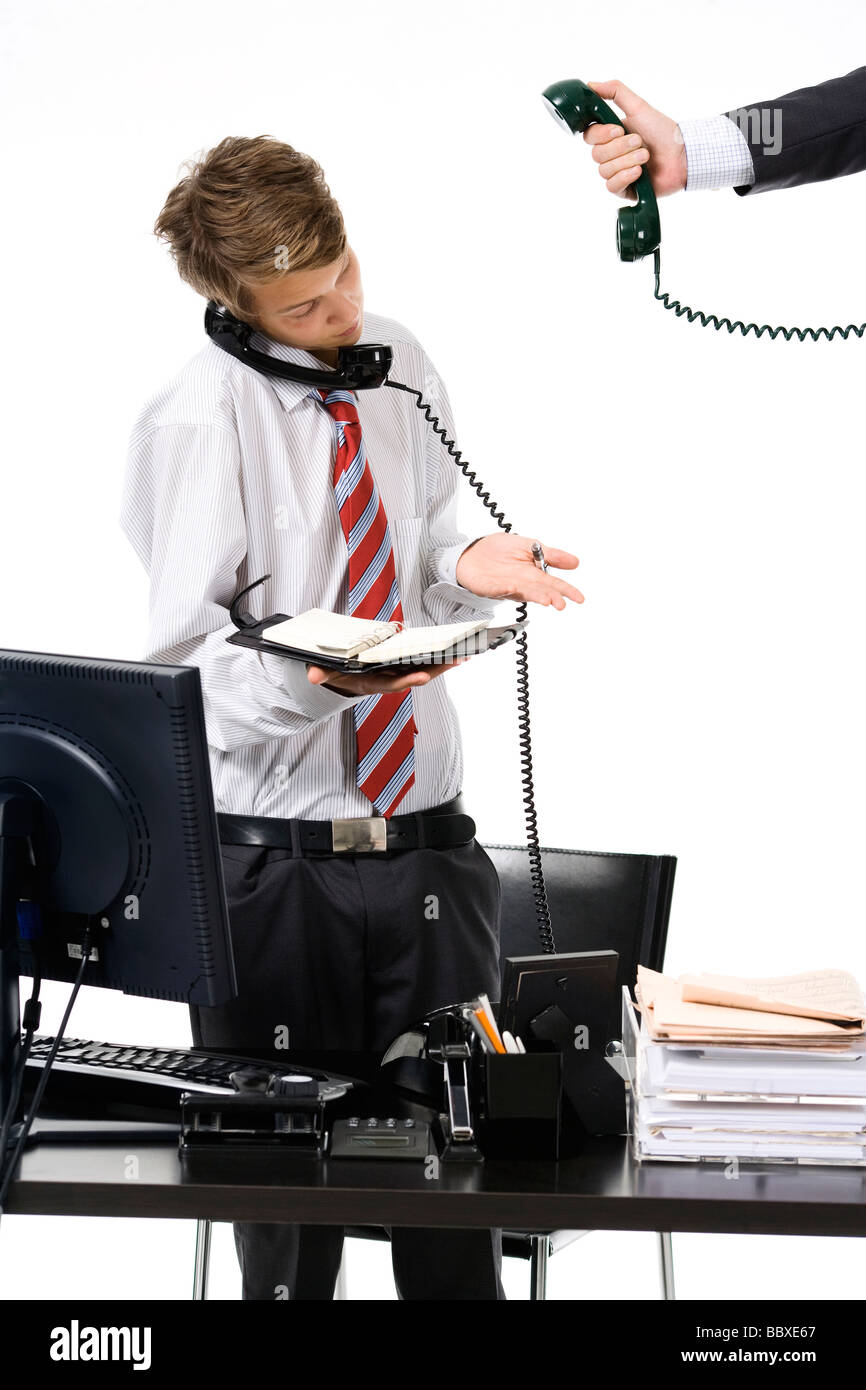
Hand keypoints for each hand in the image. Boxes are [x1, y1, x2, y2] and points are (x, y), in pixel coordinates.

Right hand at [307, 660, 464, 696]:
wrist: (341, 677)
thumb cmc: (335, 673)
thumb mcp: (325, 672)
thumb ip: (321, 673)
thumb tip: (313, 676)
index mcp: (371, 683)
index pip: (392, 684)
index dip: (407, 680)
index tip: (423, 676)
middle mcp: (387, 680)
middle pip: (415, 676)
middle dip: (436, 670)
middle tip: (456, 660)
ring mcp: (396, 673)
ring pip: (423, 669)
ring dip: (442, 664)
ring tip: (463, 654)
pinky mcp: (401, 665)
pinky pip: (422, 661)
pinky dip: (437, 657)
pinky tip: (454, 650)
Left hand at [455, 534, 582, 609]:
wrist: (473, 553)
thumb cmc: (499, 550)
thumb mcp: (530, 546)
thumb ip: (551, 555)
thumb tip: (575, 562)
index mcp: (534, 574)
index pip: (554, 584)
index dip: (567, 590)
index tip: (578, 598)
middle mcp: (524, 583)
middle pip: (541, 591)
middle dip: (551, 597)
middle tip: (561, 602)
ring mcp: (508, 586)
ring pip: (524, 592)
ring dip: (535, 596)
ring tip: (546, 600)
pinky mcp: (492, 587)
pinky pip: (500, 588)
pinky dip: (507, 589)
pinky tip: (514, 588)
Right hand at [582, 79, 686, 199]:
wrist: (681, 154)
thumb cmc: (662, 131)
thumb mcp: (639, 106)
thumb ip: (615, 92)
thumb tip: (590, 85)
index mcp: (611, 136)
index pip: (589, 136)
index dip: (601, 134)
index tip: (619, 129)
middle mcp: (611, 155)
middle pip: (596, 154)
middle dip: (620, 147)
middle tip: (639, 142)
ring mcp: (617, 173)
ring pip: (604, 170)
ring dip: (626, 161)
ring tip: (645, 156)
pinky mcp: (624, 190)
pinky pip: (611, 186)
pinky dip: (625, 177)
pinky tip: (640, 172)